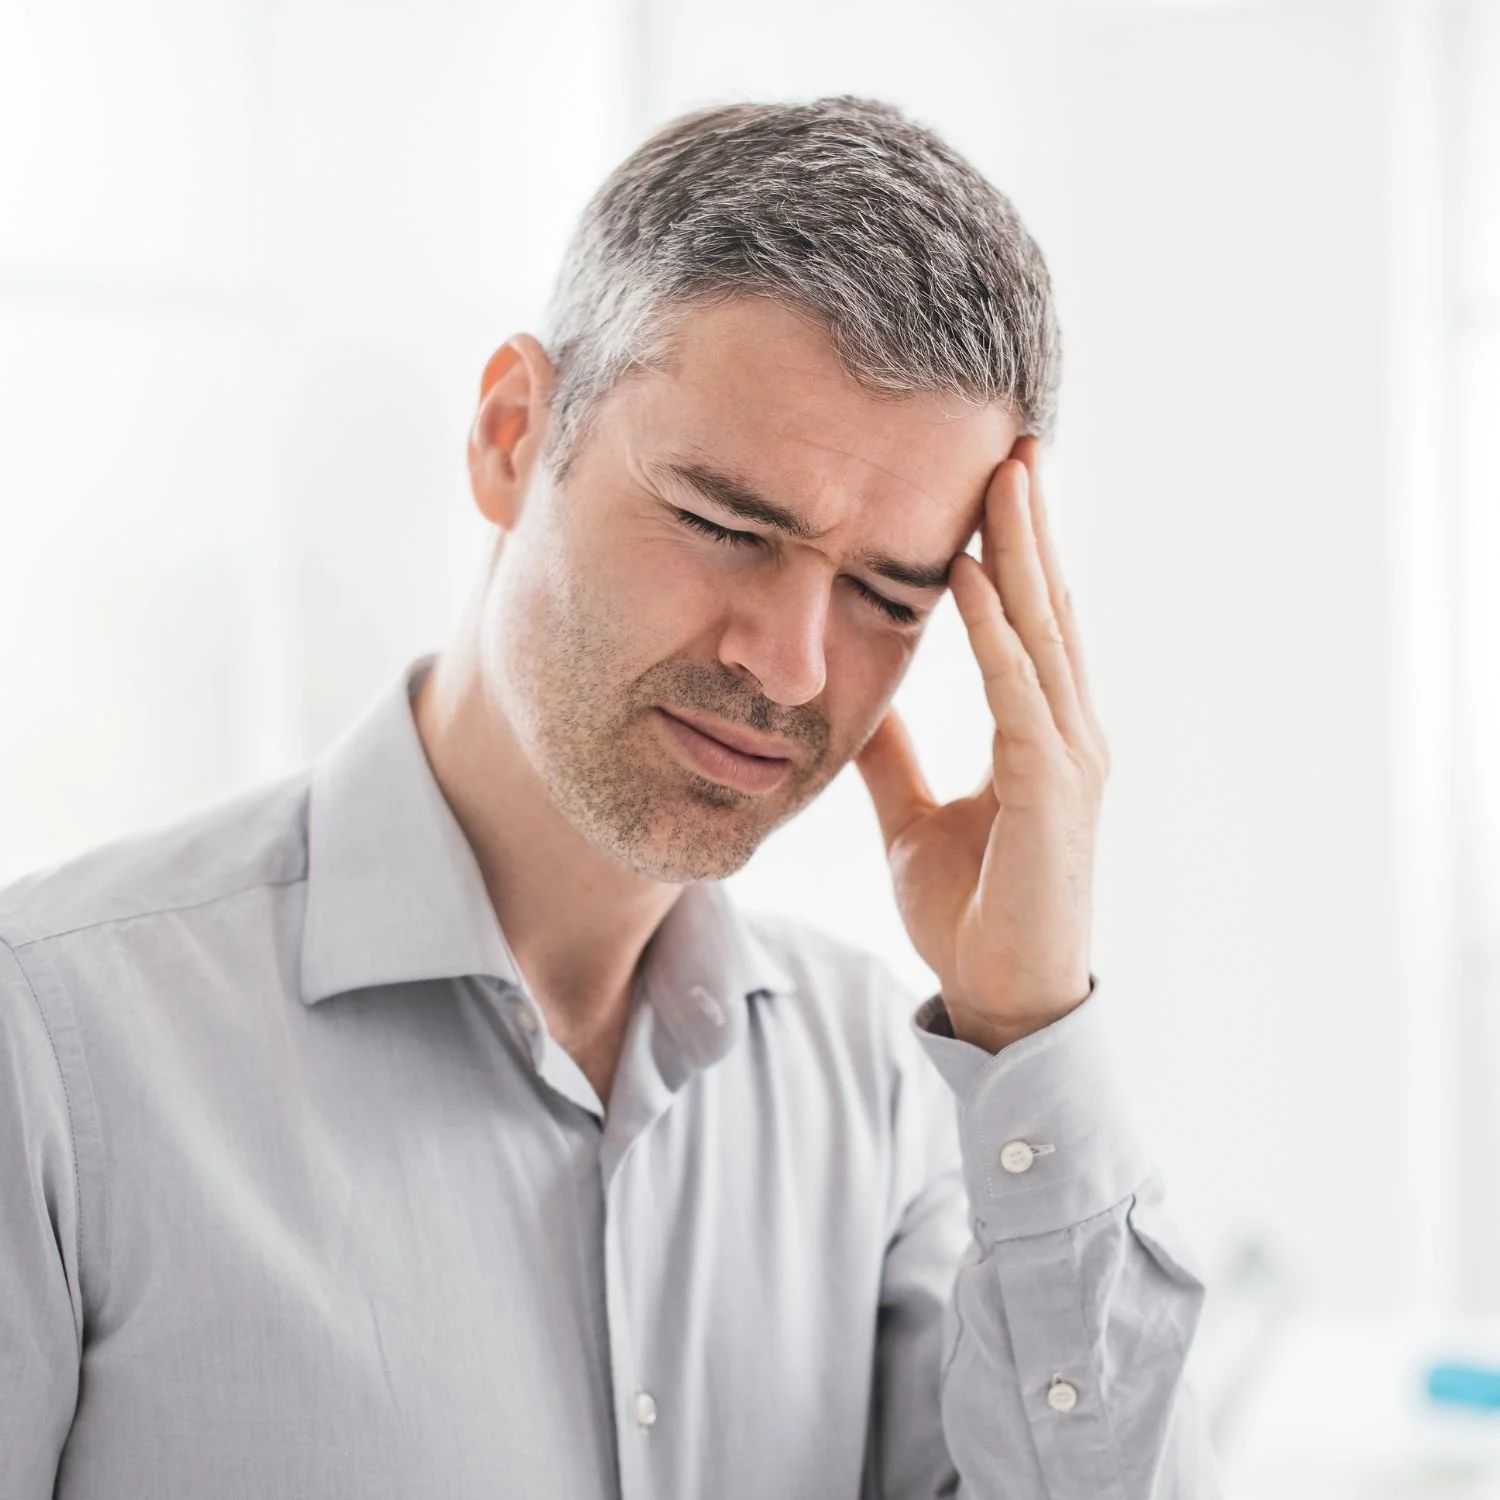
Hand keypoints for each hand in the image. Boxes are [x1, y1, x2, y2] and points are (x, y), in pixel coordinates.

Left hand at [854, 436, 1109, 1051]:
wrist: (1000, 998)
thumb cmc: (971, 909)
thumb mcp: (913, 813)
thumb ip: (896, 753)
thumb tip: (863, 698)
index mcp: (1039, 731)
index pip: (1027, 623)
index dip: (1013, 552)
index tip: (989, 482)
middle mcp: (1068, 731)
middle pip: (1047, 608)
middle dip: (1028, 525)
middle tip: (1013, 441)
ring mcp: (1070, 759)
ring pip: (1043, 635)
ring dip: (1023, 553)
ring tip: (1004, 477)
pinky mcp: (1053, 793)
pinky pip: (1019, 696)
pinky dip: (997, 634)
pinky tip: (976, 575)